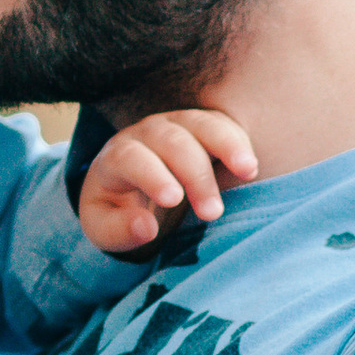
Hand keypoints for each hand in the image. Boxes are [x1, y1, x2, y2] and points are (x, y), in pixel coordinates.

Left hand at [76, 106, 257, 253]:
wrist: (126, 185)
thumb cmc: (116, 208)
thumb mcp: (104, 227)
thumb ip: (119, 230)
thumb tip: (147, 228)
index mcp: (116, 156)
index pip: (131, 158)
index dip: (153, 176)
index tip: (173, 200)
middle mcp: (146, 133)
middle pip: (172, 142)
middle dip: (195, 175)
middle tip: (212, 213)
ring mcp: (175, 125)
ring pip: (201, 124)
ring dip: (226, 146)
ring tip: (248, 171)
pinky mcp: (201, 127)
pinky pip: (222, 124)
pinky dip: (237, 142)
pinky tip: (250, 167)